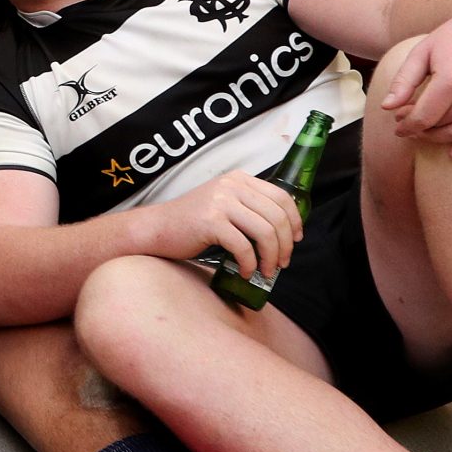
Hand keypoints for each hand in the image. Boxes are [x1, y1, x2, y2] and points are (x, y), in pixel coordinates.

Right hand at [149, 172, 301, 280]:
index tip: (296, 239)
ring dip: (270, 257)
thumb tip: (283, 231)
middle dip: (285, 244)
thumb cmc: (190, 223)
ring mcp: (221, 202)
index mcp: (239, 179)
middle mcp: (232, 185)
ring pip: (265, 232)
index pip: (282, 196)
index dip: (295, 220)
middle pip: (277, 216)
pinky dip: (249, 264)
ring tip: (266, 271)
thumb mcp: (223, 204)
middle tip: (281, 263)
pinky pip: (243, 246)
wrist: (155, 229)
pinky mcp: (211, 221)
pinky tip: (246, 272)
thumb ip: (248, 208)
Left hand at [379, 0, 451, 156]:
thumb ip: (404, 80)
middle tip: (412, 123)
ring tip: (429, 131)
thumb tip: (387, 107)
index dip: (407, 125)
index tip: (399, 125)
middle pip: (441, 126)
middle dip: (421, 128)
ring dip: (441, 137)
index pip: (423, 117)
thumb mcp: (425, 50)